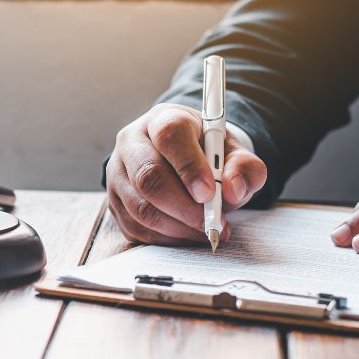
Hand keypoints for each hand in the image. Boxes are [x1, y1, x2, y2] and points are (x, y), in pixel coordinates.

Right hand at [106, 103, 267, 244]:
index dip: (189, 166)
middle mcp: (132, 142)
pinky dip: (167, 239)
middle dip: (184, 207)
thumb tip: (234, 190)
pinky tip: (188, 233)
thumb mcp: (234, 153)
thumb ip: (244, 167)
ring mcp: (117, 173)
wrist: (186, 158)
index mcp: (162, 119)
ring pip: (140, 208)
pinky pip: (136, 228)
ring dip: (178, 228)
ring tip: (206, 230)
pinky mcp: (114, 202)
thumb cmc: (209, 154)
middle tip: (213, 222)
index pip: (169, 136)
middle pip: (148, 176)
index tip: (210, 193)